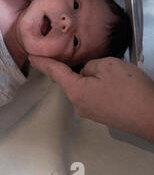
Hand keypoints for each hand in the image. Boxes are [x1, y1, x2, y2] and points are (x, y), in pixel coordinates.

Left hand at [30, 55, 153, 140]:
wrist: (153, 117)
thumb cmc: (133, 92)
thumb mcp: (107, 66)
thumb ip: (89, 65)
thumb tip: (85, 72)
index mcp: (76, 91)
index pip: (54, 72)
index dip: (42, 62)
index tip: (32, 57)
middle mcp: (78, 104)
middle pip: (70, 79)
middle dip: (76, 68)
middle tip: (87, 61)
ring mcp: (89, 112)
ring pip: (83, 87)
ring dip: (91, 77)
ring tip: (111, 75)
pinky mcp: (101, 115)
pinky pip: (93, 94)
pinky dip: (98, 86)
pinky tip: (113, 84)